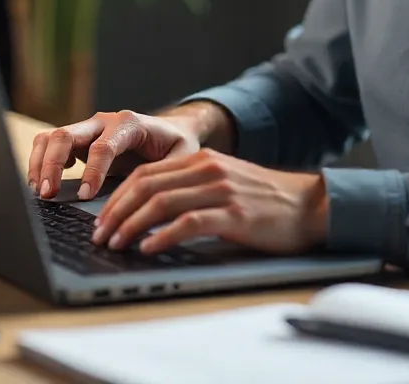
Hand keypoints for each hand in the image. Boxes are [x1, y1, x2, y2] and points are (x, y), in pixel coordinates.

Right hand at [27, 109, 202, 200]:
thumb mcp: (181, 158)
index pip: (103, 146)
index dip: (92, 170)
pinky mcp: (79, 140)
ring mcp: (88, 129)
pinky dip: (39, 161)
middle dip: (53, 164)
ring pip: (52, 136)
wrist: (171, 131)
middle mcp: (104, 122)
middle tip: (48, 194)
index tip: (85, 195)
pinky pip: (49, 143)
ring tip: (39, 191)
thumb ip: (167, 174)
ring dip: (40, 163)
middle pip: (67, 135)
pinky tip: (40, 184)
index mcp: (130, 124)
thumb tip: (150, 201)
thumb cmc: (177, 146)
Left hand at [89, 149, 327, 255]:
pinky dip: (162, 236)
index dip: (118, 195)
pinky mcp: (234, 214)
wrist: (308, 206)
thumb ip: (193, 188)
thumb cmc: (265, 201)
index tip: (102, 217)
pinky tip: (148, 249)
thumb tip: (150, 212)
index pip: (147, 172)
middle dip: (116, 211)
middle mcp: (208, 168)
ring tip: (116, 244)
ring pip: (162, 202)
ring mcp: (221, 189)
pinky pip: (188, 222)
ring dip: (131, 225)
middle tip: (100, 234)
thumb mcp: (225, 182)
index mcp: (202, 159)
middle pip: (147, 184)